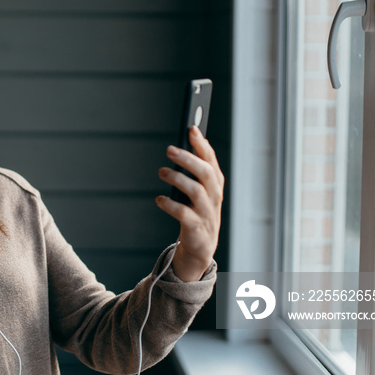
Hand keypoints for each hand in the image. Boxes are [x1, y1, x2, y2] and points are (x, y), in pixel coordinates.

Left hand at [156, 126, 223, 280]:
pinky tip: (159, 199)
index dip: (202, 144)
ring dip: (177, 179)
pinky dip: (170, 205)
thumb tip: (184, 143)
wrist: (200, 246)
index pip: (211, 160)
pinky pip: (184, 214)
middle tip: (169, 150)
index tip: (191, 128)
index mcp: (215, 184)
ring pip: (196, 191)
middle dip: (188, 159)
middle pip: (205, 173)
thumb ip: (195, 168)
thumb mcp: (199, 189)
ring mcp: (207, 212)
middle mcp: (214, 196)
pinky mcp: (196, 227)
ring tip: (162, 171)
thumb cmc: (197, 211)